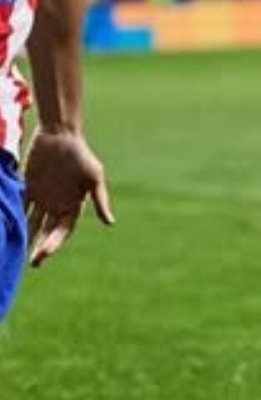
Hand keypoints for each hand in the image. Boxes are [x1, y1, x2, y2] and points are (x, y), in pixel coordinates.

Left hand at [22, 130, 113, 267]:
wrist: (60, 135)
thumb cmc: (81, 155)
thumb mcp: (94, 177)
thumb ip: (100, 200)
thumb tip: (110, 223)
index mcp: (73, 206)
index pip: (63, 230)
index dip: (54, 243)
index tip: (44, 253)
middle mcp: (57, 205)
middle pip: (47, 232)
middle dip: (40, 248)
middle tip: (33, 264)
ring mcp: (41, 198)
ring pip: (31, 223)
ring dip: (25, 237)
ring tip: (16, 252)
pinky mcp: (27, 188)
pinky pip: (19, 206)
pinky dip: (13, 218)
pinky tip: (7, 229)